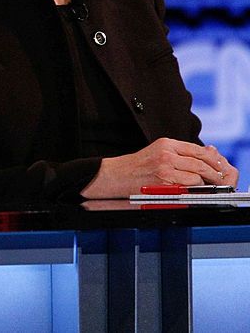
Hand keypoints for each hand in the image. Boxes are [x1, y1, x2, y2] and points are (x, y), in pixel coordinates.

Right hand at [81, 138, 238, 198]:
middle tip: (218, 179)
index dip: (213, 159)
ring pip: (198, 174)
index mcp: (166, 144)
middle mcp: (167, 153)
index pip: (199, 150)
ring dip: (205, 182)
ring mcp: (166, 168)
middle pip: (202, 162)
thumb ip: (181, 153)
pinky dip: (194, 189)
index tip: (218, 166)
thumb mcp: (158, 152)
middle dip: (214, 173)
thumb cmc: (136, 167)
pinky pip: (189, 185)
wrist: (115, 176)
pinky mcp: (164, 182)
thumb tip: (207, 153)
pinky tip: (190, 190)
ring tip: (205, 186)